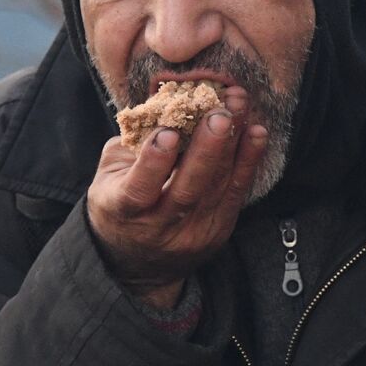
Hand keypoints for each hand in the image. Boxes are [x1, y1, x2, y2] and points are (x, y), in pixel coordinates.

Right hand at [87, 86, 267, 308]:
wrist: (137, 263)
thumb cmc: (119, 203)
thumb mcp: (109, 175)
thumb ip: (132, 144)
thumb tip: (164, 102)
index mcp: (122, 210)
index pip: (138, 190)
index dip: (153, 162)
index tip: (167, 132)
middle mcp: (159, 228)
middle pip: (187, 191)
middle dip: (207, 149)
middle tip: (220, 113)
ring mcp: (193, 234)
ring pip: (217, 189)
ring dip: (233, 145)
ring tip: (239, 107)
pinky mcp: (218, 231)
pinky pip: (236, 194)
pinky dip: (248, 161)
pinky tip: (256, 132)